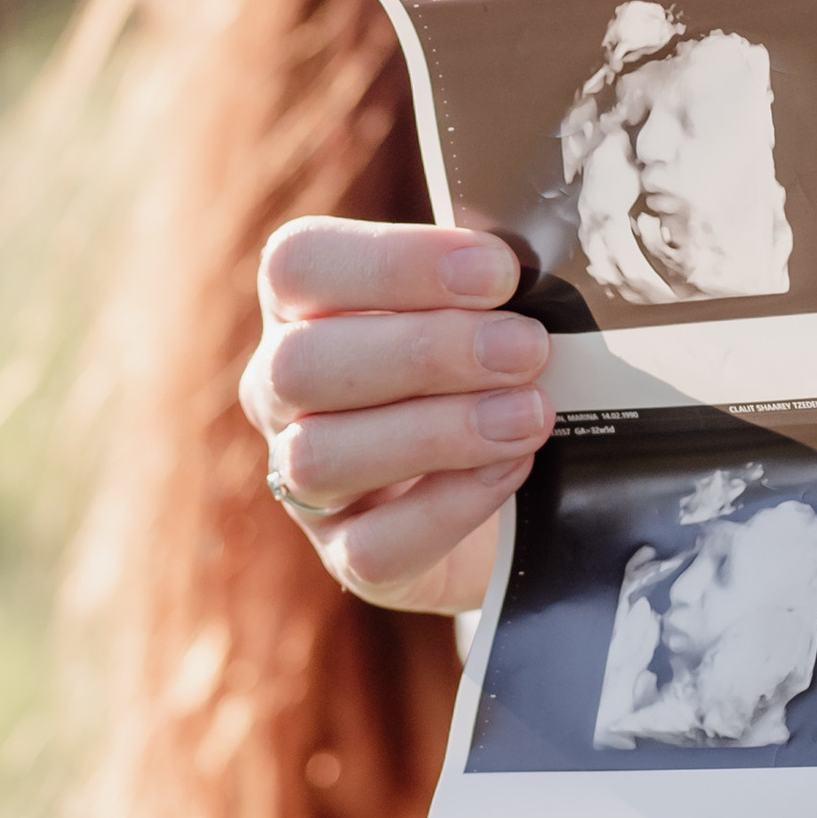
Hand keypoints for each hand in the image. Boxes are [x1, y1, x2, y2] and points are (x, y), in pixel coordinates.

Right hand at [239, 217, 554, 615]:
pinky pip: (372, 545)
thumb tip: (535, 264)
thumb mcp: (486, 308)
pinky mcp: (346, 555)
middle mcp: (281, 389)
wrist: (518, 486)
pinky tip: (511, 472)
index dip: (398, 262)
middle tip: (526, 349)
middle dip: (426, 352)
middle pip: (301, 364)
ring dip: (439, 431)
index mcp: (304, 303)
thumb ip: (489, 283)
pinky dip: (450, 506)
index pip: (301, 263)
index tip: (499, 273)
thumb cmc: (492, 363)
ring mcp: (303, 480)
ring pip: (320, 457)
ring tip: (530, 415)